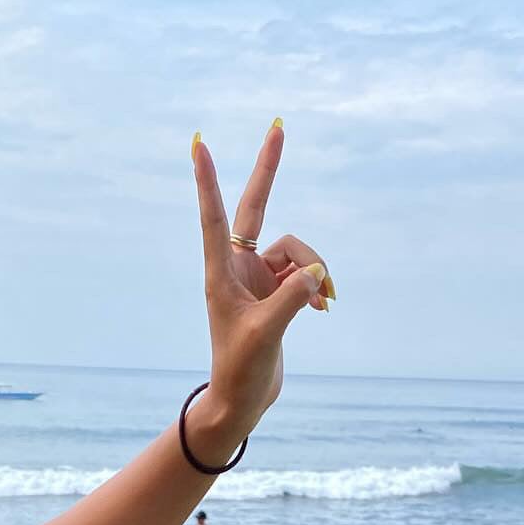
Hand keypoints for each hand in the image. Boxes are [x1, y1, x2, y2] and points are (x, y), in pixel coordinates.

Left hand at [191, 121, 333, 432]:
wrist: (243, 398)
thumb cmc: (240, 369)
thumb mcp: (266, 334)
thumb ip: (292, 300)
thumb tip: (318, 273)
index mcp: (220, 272)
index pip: (215, 217)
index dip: (209, 181)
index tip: (200, 145)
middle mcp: (237, 267)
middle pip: (257, 207)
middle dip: (269, 170)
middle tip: (278, 126)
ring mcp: (258, 276)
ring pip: (297, 251)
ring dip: (315, 270)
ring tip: (322, 303)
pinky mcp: (278, 290)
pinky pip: (306, 272)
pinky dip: (317, 285)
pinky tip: (324, 307)